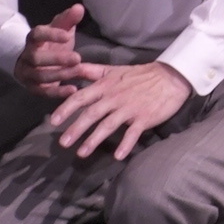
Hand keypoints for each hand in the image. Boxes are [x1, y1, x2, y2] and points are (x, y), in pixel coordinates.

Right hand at [14, 4, 91, 97]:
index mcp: (33, 39)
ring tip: (79, 71)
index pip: (37, 34)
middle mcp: (27, 56)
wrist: (37, 63)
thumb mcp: (60, 30)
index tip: (68, 35)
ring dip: (60, 74)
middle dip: (57, 58)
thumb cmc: (52, 44)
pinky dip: (58, 92)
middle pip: (36, 58)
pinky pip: (43, 92)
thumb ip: (68, 20)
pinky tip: (73, 90)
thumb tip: (79, 7)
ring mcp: (28, 73)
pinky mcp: (33, 88)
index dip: (51, 35)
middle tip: (77, 58)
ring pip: (40, 76)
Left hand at [48, 61, 192, 160]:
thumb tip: (69, 67)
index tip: (53, 121)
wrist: (170, 77)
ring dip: (94, 140)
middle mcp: (114, 98)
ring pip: (108, 125)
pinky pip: (133, 133)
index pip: (81, 97)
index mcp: (105, 86)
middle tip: (63, 143)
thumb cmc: (139, 75)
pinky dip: (126, 145)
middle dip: (76, 129)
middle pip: (91, 114)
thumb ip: (90, 70)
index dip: (66, 108)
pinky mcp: (144, 118)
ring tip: (81, 153)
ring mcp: (129, 108)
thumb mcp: (113, 69)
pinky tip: (118, 156)